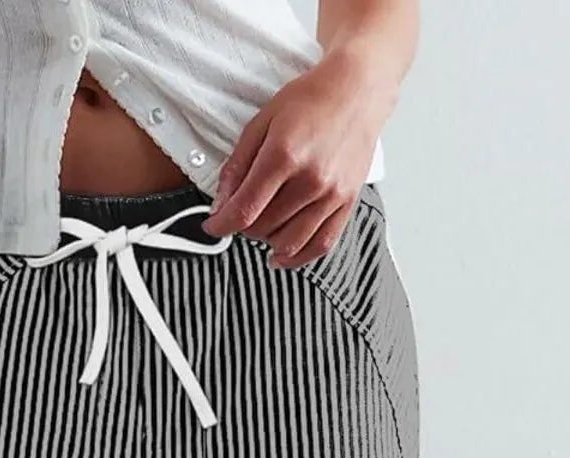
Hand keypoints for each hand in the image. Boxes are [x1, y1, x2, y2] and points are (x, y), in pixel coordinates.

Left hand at [203, 49, 392, 267]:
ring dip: (267, 241)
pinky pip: (320, 245)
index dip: (221, 225)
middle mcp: (310, 180)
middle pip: (263, 229)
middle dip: (244, 226)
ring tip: (262, 226)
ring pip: (288, 243)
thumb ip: (237, 166)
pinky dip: (297, 257)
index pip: (244, 211)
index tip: (212, 226)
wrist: (356, 89)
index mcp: (283, 156)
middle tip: (243, 211)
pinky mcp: (348, 202)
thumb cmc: (309, 101)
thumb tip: (220, 205)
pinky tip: (281, 255)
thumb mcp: (261, 122)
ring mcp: (332, 194)